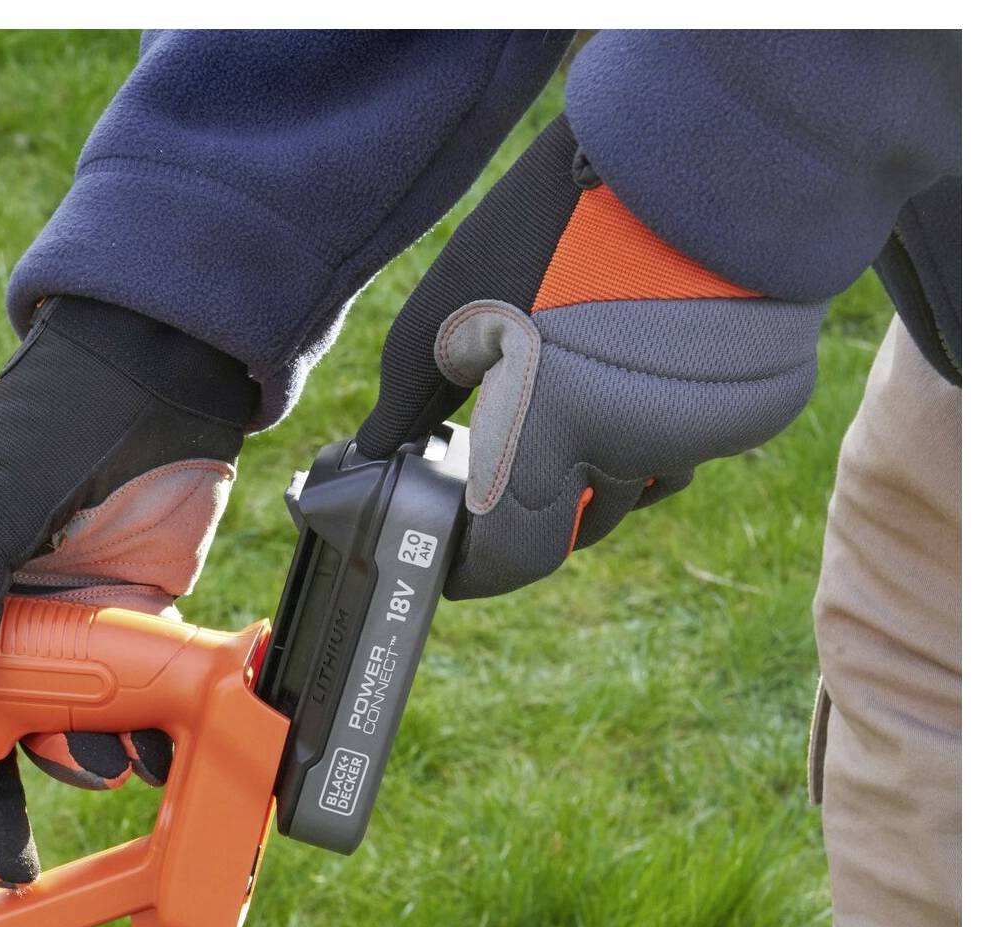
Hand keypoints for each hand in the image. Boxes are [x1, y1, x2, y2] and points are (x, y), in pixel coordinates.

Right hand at [0, 295, 256, 884]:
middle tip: (5, 866)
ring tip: (102, 768)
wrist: (165, 370)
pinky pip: (128, 706)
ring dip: (74, 763)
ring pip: (55, 730)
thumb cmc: (51, 422)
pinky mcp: (130, 625)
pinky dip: (141, 737)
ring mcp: (60, 627)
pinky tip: (156, 756)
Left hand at [357, 114, 827, 598]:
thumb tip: (376, 452)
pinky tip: (629, 381)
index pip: (514, 556)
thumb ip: (410, 398)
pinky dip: (654, 432)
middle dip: (537, 511)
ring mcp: (700, 432)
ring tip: (568, 412)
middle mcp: (631, 451)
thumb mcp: (453, 307)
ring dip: (600, 471)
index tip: (450, 565)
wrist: (693, 151)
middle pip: (579, 524)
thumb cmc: (558, 222)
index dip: (478, 569)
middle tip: (503, 472)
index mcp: (551, 435)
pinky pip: (689, 445)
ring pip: (638, 486)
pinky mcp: (756, 405)